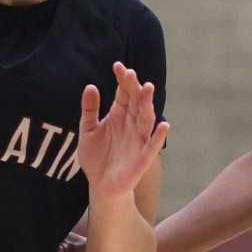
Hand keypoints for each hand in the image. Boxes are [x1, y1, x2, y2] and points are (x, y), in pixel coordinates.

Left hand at [77, 61, 168, 197]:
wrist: (100, 185)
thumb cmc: (96, 157)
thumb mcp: (88, 130)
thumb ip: (89, 109)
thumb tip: (90, 86)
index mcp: (119, 115)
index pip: (124, 93)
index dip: (122, 80)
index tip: (117, 66)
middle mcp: (131, 124)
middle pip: (136, 102)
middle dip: (134, 88)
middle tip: (129, 73)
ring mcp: (138, 139)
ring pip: (146, 118)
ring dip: (147, 104)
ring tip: (147, 88)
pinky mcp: (142, 157)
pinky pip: (152, 145)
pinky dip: (158, 136)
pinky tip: (164, 125)